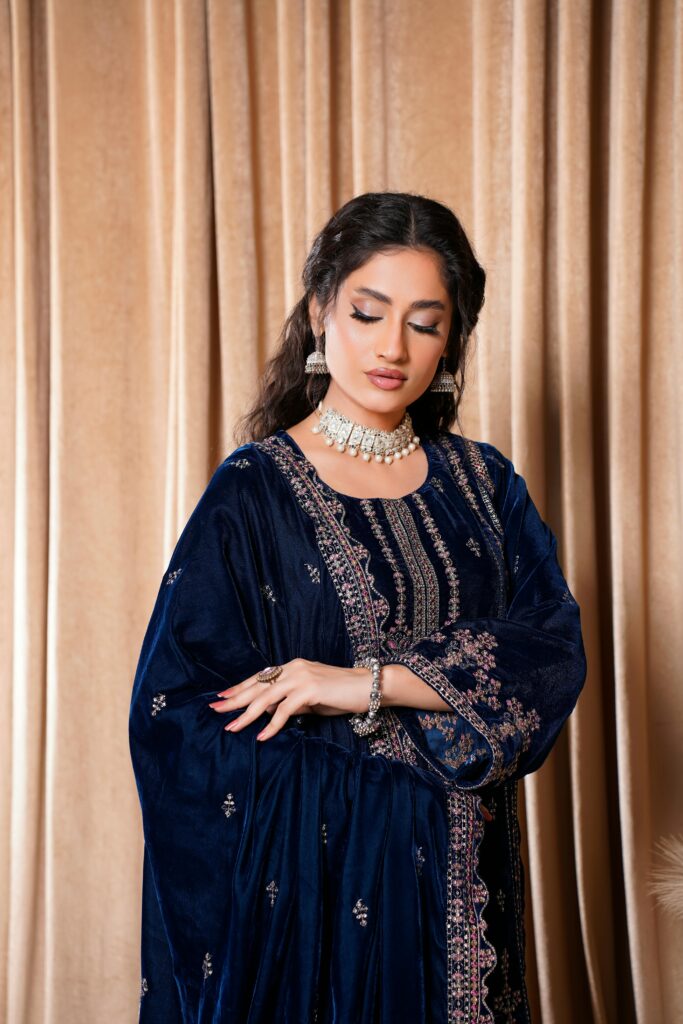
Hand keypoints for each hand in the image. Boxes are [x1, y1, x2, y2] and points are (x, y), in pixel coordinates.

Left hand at [207, 658, 374, 741]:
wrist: (368, 686)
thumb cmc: (341, 693)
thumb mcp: (311, 696)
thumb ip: (291, 700)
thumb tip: (270, 711)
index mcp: (292, 666)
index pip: (260, 677)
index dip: (240, 688)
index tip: (222, 697)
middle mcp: (293, 668)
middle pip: (257, 686)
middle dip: (234, 700)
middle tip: (215, 710)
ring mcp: (301, 677)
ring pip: (265, 698)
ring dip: (247, 715)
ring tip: (232, 727)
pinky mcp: (310, 690)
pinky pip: (284, 710)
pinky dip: (271, 725)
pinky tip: (262, 737)